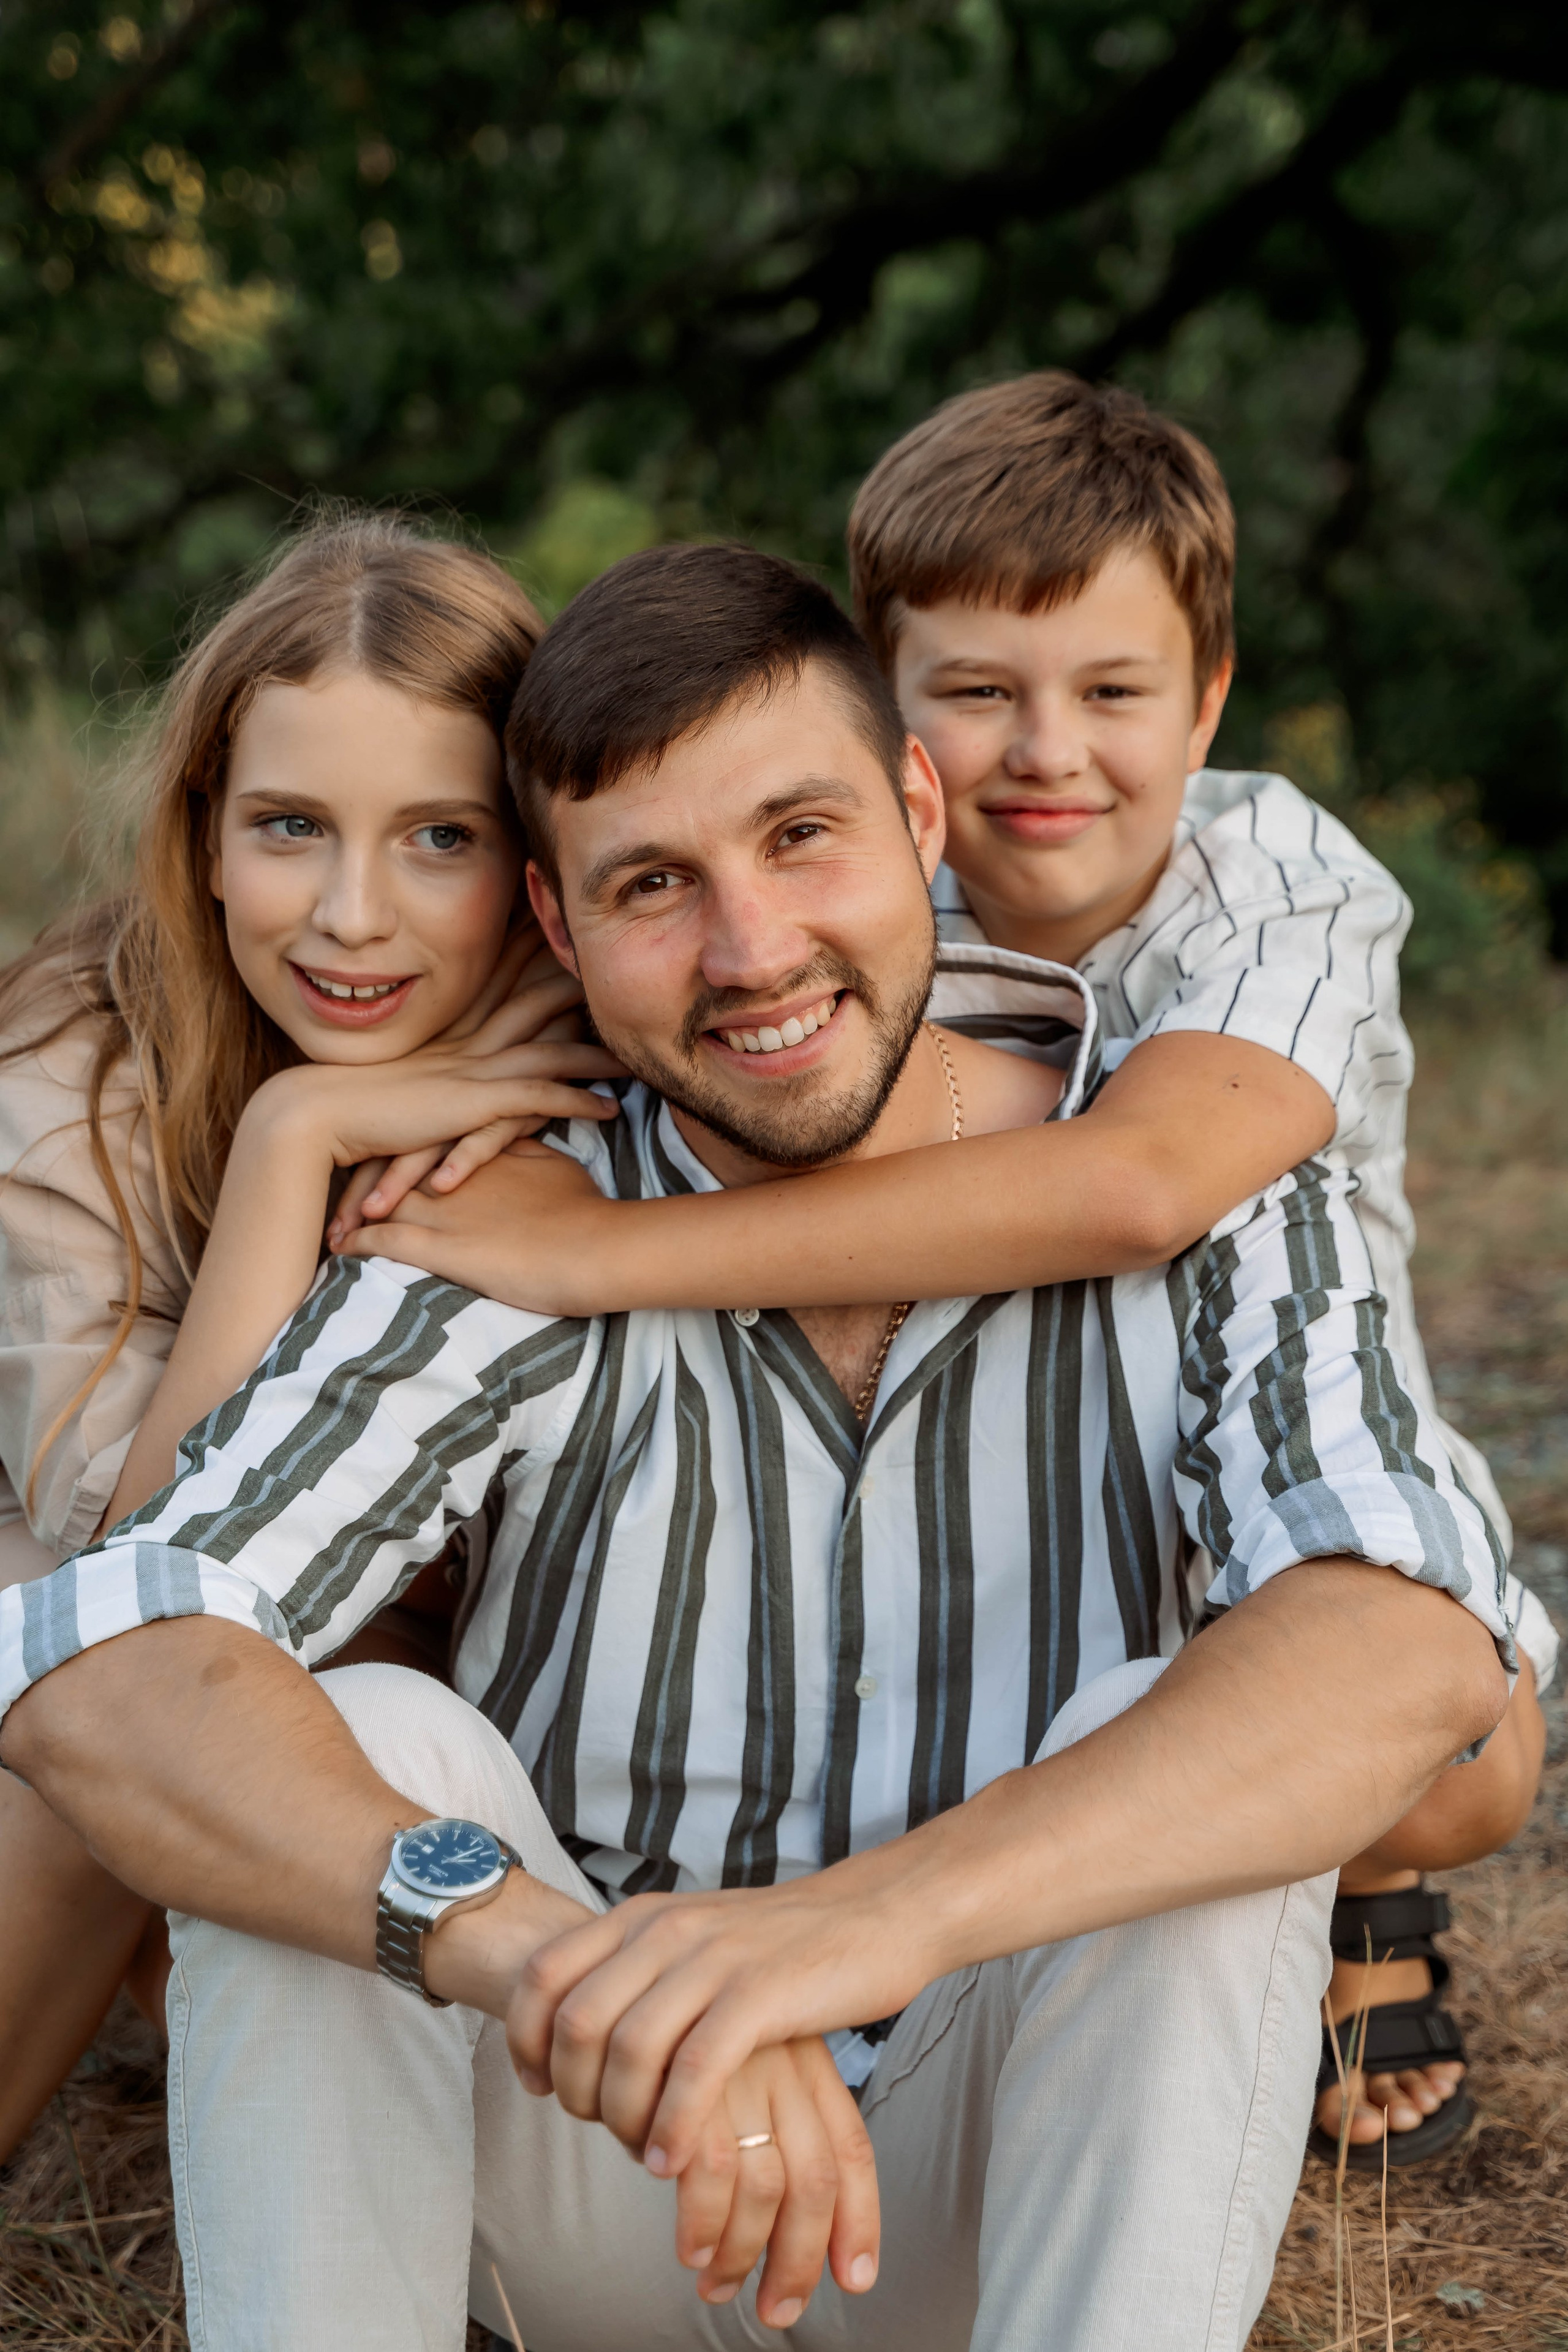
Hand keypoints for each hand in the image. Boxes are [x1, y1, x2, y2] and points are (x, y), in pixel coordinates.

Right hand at [329, 924, 618, 1242]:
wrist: (317, 1117)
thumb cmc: (349, 1105)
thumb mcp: (399, 1080)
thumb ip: (429, 1072)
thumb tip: (451, 1077)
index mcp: (449, 1031)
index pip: (503, 984)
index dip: (539, 961)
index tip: (571, 940)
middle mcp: (466, 1043)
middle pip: (536, 1002)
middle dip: (582, 987)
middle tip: (624, 974)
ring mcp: (472, 1071)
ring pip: (551, 1050)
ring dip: (599, 1053)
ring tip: (640, 1056)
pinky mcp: (474, 1104)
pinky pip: (539, 1098)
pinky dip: (577, 1101)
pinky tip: (612, 1108)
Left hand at [336, 1145, 635, 1313]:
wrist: (598, 1248)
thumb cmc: (585, 1212)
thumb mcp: (554, 1165)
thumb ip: (524, 1148)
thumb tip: (512, 1139)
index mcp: (480, 1149)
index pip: (424, 1141)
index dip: (396, 1155)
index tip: (374, 1167)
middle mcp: (456, 1172)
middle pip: (393, 1165)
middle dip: (361, 1180)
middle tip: (339, 1199)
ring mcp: (448, 1207)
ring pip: (384, 1199)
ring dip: (354, 1213)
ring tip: (333, 1228)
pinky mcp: (446, 1245)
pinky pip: (389, 1241)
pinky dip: (363, 1243)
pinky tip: (345, 1249)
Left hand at [508, 1875, 928, 2182]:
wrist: (876, 1915)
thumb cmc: (783, 1945)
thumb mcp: (695, 1939)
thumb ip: (641, 1970)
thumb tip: (581, 2028)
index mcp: (642, 1916)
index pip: (544, 1972)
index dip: (524, 2037)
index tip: (540, 2087)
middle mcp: (666, 1929)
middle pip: (575, 2020)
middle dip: (572, 2089)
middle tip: (595, 2127)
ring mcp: (712, 1959)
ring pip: (628, 2050)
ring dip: (621, 2118)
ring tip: (638, 2152)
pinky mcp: (759, 1993)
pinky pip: (694, 2070)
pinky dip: (673, 2125)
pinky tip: (671, 2162)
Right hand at [667, 2041, 879, 2326]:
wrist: (619, 1950)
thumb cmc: (679, 2022)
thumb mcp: (740, 2056)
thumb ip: (762, 2118)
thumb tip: (771, 2222)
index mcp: (806, 2059)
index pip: (852, 2149)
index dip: (860, 2220)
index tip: (856, 2277)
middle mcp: (784, 2065)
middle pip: (816, 2182)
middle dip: (799, 2261)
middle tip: (777, 2309)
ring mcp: (740, 2071)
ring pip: (766, 2186)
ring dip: (742, 2253)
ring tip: (717, 2285)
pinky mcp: (691, 2076)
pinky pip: (710, 2169)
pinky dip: (702, 2222)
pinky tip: (689, 2247)